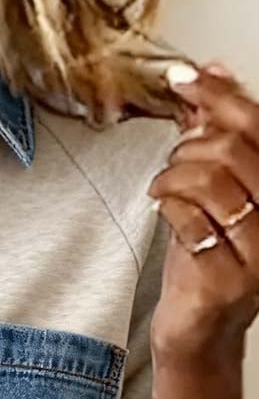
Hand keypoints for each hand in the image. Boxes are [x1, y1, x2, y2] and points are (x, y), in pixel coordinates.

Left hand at [148, 64, 258, 367]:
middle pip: (235, 148)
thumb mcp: (215, 190)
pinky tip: (163, 210)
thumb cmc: (208, 260)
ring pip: (211, 180)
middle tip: (171, 162)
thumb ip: (217, 135)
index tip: (181, 77)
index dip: (218, 95)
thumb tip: (214, 71)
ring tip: (162, 187)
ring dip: (172, 175)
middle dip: (189, 145)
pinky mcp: (229, 279)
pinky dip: (167, 206)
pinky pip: (190, 221)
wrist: (200, 327)